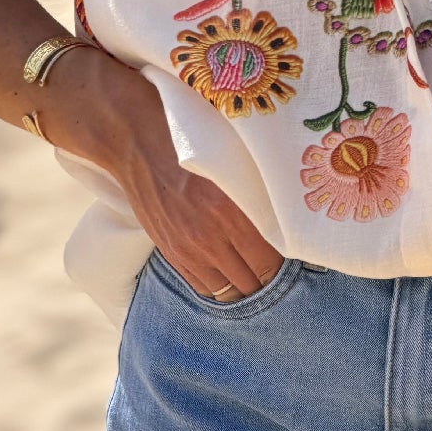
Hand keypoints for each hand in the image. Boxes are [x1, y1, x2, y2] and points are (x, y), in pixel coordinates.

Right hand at [59, 50, 285, 300]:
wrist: (136, 139)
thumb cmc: (192, 141)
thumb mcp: (234, 162)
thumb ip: (257, 193)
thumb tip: (285, 216)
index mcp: (232, 211)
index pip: (272, 260)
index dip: (288, 262)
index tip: (295, 253)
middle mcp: (210, 236)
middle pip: (254, 281)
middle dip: (271, 278)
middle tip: (281, 267)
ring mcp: (187, 248)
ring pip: (229, 291)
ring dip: (246, 286)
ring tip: (257, 275)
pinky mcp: (169, 251)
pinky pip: (202, 286)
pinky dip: (220, 286)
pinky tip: (230, 274)